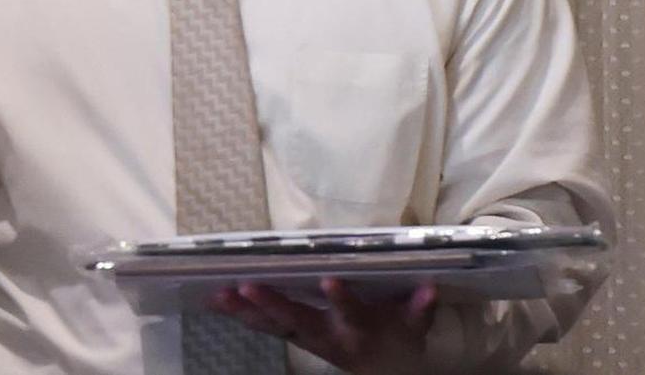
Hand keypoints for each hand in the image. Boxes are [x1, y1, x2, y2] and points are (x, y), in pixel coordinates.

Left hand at [210, 279, 436, 374]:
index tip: (330, 280)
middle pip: (299, 321)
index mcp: (358, 328)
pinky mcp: (293, 337)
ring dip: (246, 312)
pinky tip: (215, 301)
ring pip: (274, 326)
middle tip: (247, 287)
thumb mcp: (415, 326)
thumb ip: (420, 309)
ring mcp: (307, 339)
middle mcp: (328, 336)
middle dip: (273, 305)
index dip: (341, 299)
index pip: (351, 312)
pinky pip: (263, 327)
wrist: (385, 371)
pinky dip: (240, 315)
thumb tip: (429, 289)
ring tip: (220, 294)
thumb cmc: (399, 338)